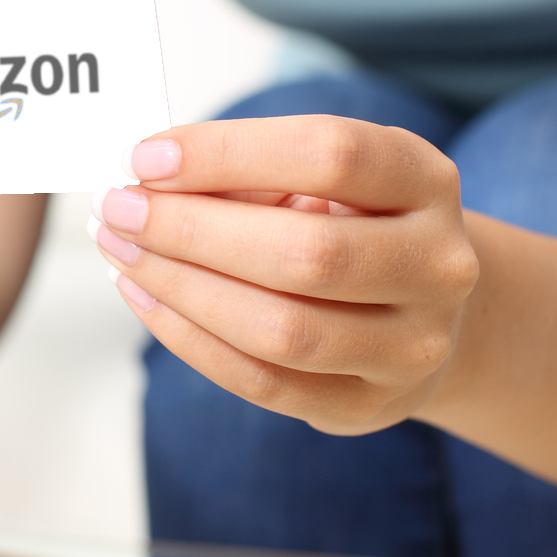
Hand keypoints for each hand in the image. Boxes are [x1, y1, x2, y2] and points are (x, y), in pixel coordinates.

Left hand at [91, 115, 478, 434]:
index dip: (228, 153)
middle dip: (189, 230)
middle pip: (305, 253)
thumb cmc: (351, 220)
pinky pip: (264, 382)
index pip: (330, 155)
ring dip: (181, 287)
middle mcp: (438, 265)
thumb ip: (248, 171)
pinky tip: (146, 298)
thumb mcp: (321, 175)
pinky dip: (190, 338)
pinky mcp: (369, 404)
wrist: (425, 306)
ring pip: (282, 330)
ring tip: (122, 252)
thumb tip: (145, 177)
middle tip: (118, 209)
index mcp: (425, 181)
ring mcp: (413, 345)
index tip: (146, 156)